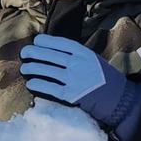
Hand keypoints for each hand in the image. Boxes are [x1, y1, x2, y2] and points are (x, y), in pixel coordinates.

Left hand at [19, 33, 140, 136]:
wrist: (117, 99)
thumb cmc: (105, 79)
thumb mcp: (94, 61)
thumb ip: (77, 57)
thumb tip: (55, 52)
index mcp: (85, 54)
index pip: (62, 44)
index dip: (47, 41)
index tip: (36, 40)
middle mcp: (79, 64)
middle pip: (52, 56)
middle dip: (35, 53)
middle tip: (24, 52)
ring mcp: (75, 79)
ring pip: (49, 71)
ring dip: (34, 68)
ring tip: (24, 68)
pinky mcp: (71, 94)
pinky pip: (51, 88)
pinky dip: (39, 85)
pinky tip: (30, 84)